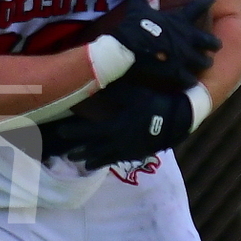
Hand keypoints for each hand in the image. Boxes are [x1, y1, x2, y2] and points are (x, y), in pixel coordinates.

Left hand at [45, 83, 195, 169]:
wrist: (180, 117)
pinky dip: (109, 161)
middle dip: (79, 152)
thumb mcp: (132, 93)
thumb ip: (113, 89)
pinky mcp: (138, 153)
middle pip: (93, 148)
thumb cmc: (154, 102)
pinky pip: (120, 159)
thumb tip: (96, 77)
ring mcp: (128, 150)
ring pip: (105, 157)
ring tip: (81, 164)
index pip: (87, 131)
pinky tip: (104, 163)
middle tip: (67, 156)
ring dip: (92, 160)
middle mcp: (118, 141)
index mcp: (114, 125)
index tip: (60, 133)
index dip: (73, 132)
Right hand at [112, 0, 220, 89]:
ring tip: (205, 63)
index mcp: (180, 21)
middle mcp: (188, 38)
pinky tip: (190, 80)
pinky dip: (190, 79)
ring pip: (205, 62)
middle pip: (211, 41)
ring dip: (205, 62)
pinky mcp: (177, 73)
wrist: (125, 52)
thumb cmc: (133, 29)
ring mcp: (184, 57)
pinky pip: (190, 79)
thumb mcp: (136, 9)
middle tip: (216, 44)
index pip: (200, 6)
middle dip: (214, 43)